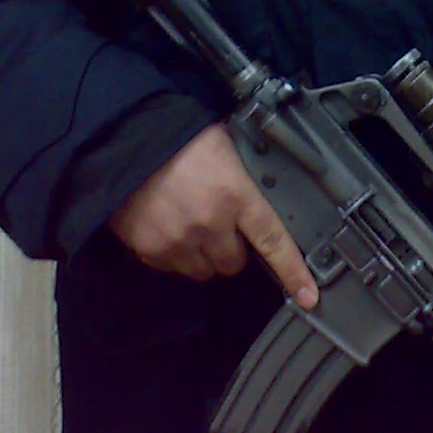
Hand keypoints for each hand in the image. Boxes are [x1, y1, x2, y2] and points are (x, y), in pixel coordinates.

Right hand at [107, 124, 318, 308]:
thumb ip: (238, 182)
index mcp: (235, 194)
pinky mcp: (150, 250)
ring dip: (202, 254)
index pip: (272, 240)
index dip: (293, 271)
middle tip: (217, 223)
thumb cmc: (177, 135)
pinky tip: (166, 225)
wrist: (124, 138)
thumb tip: (248, 201)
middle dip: (230, 248)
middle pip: (234, 263)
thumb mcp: (222, 148)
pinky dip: (173, 253)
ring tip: (188, 223)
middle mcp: (210, 224)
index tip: (308, 297)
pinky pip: (171, 267)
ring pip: (204, 270)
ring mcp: (178, 241)